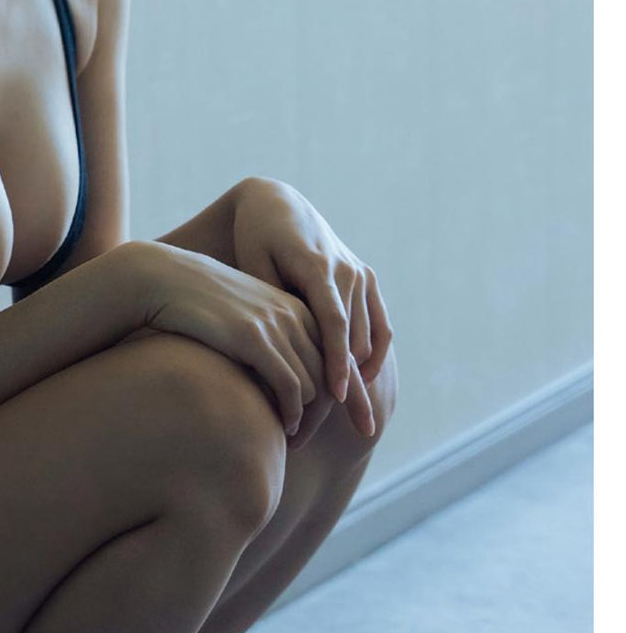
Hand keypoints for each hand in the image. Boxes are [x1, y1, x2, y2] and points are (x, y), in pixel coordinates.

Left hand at [232, 178, 393, 449]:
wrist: (278, 206)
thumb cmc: (253, 240)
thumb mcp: (251, 265)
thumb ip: (262, 302)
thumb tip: (260, 348)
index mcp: (318, 268)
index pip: (333, 323)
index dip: (337, 362)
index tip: (337, 398)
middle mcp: (347, 272)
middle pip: (356, 340)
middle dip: (351, 386)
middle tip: (343, 427)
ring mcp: (361, 275)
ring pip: (370, 338)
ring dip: (363, 378)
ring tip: (353, 421)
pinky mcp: (367, 279)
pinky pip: (381, 326)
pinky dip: (375, 356)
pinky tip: (362, 386)